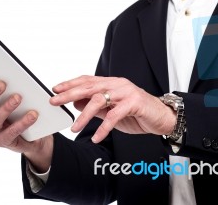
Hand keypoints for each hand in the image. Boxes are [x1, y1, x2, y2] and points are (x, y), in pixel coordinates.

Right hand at [0, 77, 52, 171]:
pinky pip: (11, 132)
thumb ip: (16, 87)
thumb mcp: (20, 97)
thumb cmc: (24, 111)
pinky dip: (22, 123)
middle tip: (2, 84)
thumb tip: (20, 77)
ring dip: (6, 107)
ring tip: (18, 98)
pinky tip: (33, 115)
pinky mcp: (4, 141)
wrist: (35, 136)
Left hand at [50, 75, 175, 142]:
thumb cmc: (137, 113)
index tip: (55, 89)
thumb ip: (95, 106)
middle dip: (70, 93)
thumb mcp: (111, 110)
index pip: (87, 80)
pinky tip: (96, 137)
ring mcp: (126, 92)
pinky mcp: (134, 103)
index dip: (70, 83)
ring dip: (84, 115)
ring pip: (99, 100)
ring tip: (74, 127)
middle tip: (55, 101)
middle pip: (89, 87)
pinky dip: (103, 128)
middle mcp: (117, 84)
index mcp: (111, 83)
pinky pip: (114, 116)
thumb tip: (75, 103)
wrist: (162, 117)